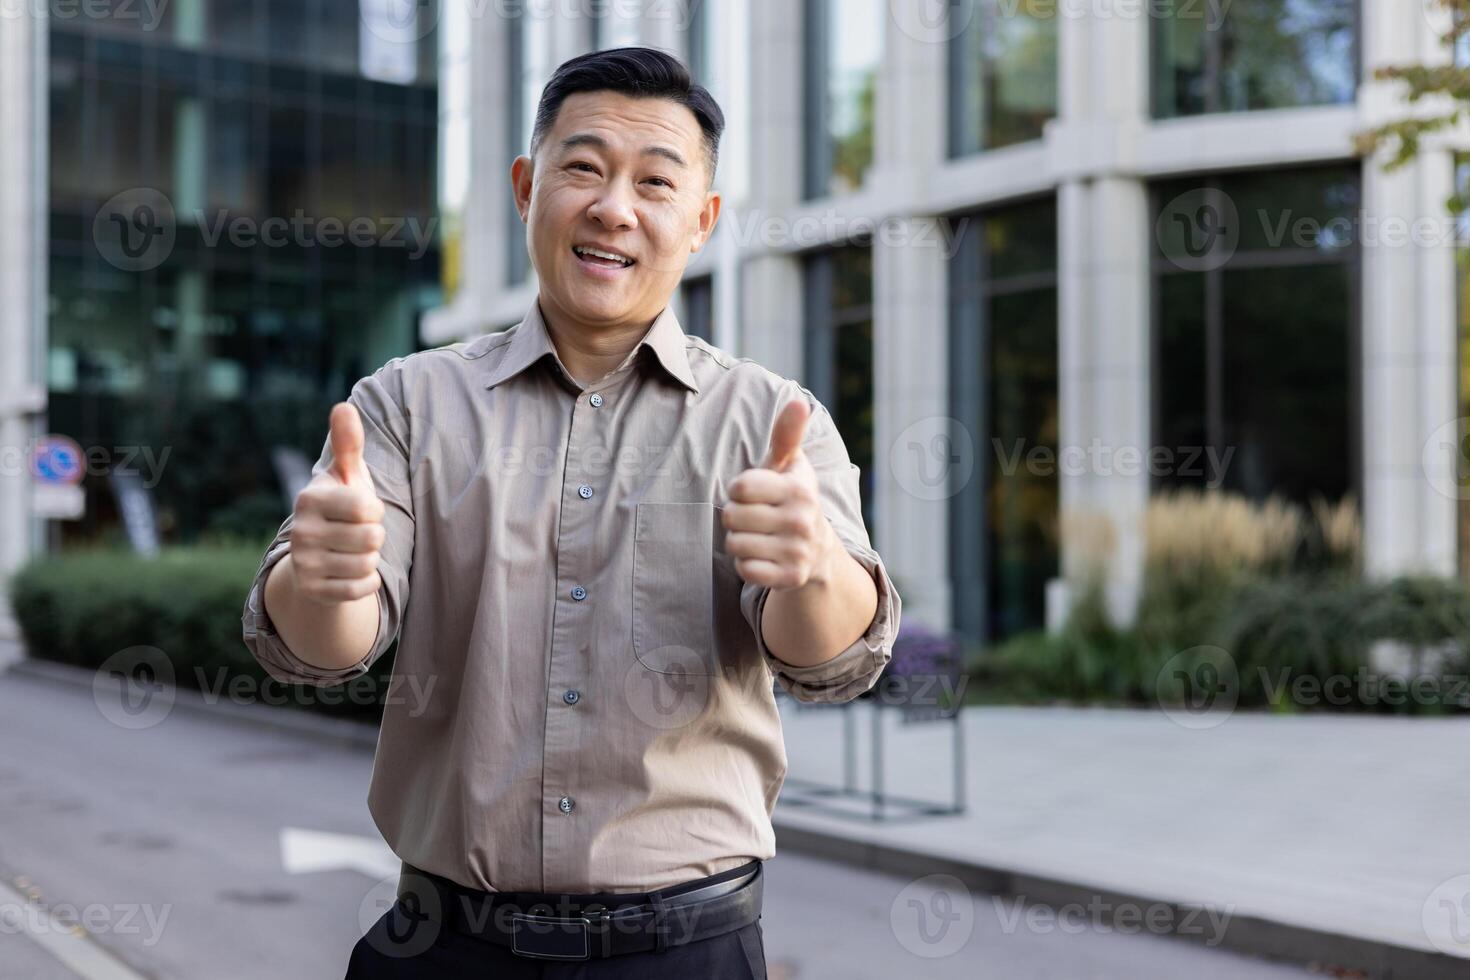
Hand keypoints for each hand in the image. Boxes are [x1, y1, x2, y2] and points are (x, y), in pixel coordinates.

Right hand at [287, 402, 386, 605]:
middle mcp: (300, 532)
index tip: (361, 510)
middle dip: (374, 536)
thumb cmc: (341, 507)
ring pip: (368, 564)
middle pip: (372, 538)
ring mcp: (303, 564)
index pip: (368, 508)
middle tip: (357, 533)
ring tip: (352, 551)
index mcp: (309, 499)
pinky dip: (366, 582)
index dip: (374, 510)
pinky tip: (349, 572)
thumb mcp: (346, 474)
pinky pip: (362, 589)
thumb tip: (344, 406)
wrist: (317, 555)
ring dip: (370, 559)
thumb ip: (348, 443)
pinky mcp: (312, 591)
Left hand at [723, 397, 842, 591]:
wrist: (817, 550)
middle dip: (736, 516)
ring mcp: (797, 551)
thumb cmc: (791, 498)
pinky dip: (746, 564)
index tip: (753, 493)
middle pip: (732, 516)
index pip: (740, 486)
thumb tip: (798, 401)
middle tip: (755, 517)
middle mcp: (802, 520)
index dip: (739, 489)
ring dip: (739, 540)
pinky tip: (762, 556)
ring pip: (734, 544)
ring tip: (759, 536)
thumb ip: (787, 434)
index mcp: (800, 489)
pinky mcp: (789, 578)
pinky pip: (745, 569)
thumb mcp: (790, 465)